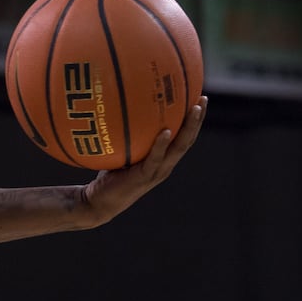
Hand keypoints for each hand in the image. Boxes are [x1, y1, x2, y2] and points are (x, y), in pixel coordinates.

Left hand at [81, 97, 207, 223]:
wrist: (98, 202)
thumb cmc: (107, 175)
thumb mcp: (119, 151)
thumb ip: (124, 135)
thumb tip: (117, 105)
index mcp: (162, 160)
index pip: (183, 138)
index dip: (193, 120)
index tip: (199, 98)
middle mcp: (164, 165)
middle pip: (187, 140)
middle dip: (197, 119)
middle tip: (203, 98)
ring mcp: (156, 172)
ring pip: (179, 148)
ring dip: (188, 128)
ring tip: (194, 109)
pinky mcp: (143, 176)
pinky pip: (155, 158)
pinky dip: (162, 145)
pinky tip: (166, 131)